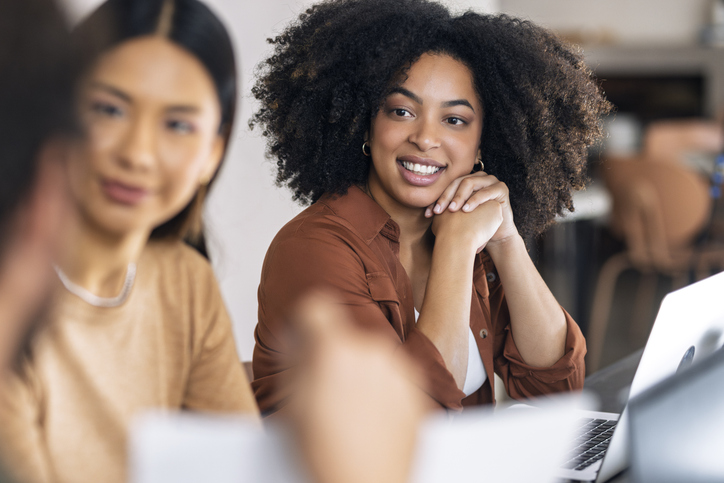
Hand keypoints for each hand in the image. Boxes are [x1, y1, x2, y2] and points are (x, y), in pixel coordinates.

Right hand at [289, 291, 426, 482]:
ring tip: (348, 413)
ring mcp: (399, 370)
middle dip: (332, 356)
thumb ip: (296, 360)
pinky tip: (369, 420)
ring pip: (368, 358)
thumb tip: (299, 338)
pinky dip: (380, 390)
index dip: (305, 321)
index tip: (304, 336)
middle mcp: (371, 351)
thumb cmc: (328, 455)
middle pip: (345, 337)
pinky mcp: (417, 390)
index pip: (317, 306)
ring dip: (358, 373)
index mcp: (335, 350)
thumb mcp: (292, 404)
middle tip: (322, 392)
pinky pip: (391, 377)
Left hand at [425, 171, 518, 244]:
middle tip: (439, 210)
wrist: (495, 234)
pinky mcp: (501, 188)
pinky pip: (486, 191)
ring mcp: (490, 181)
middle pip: (457, 182)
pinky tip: (466, 209)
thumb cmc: (474, 226)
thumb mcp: (457, 218)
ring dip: (459, 196)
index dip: (438, 198)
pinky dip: (475, 200)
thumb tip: (426, 214)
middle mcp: (477, 177)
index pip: (448, 186)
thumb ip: (445, 212)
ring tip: (452, 209)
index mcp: (466, 181)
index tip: (429, 214)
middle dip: (446, 196)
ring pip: (470, 183)